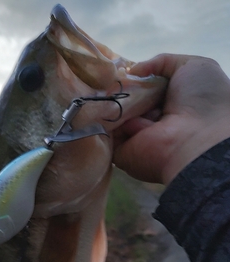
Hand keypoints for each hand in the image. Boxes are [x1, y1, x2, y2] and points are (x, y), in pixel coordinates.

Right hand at [113, 54, 229, 183]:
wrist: (197, 139)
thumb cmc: (201, 100)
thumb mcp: (192, 66)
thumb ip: (163, 62)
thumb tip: (133, 70)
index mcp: (168, 104)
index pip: (143, 89)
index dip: (133, 79)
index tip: (121, 71)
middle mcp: (152, 121)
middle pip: (125, 100)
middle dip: (118, 89)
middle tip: (111, 81)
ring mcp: (135, 138)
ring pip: (113, 114)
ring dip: (112, 103)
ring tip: (111, 94)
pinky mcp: (121, 153)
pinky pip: (106, 133)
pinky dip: (104, 121)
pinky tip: (106, 109)